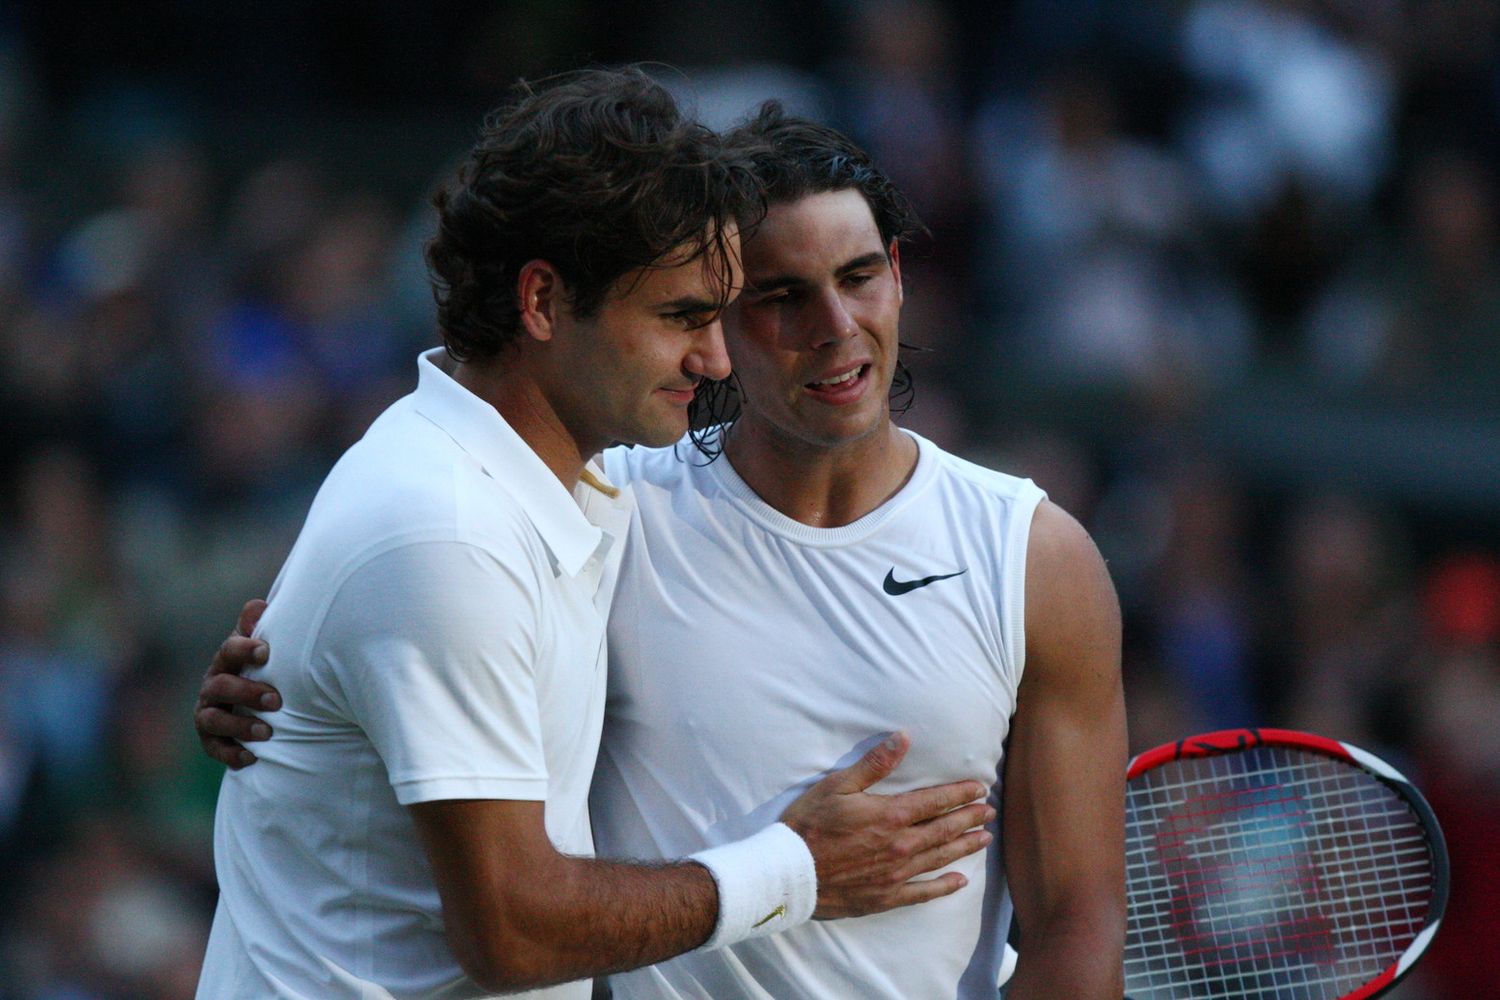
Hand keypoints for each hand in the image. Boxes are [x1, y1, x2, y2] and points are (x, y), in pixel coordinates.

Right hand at [194, 599, 282, 768]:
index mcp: (227, 660)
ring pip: (213, 720)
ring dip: (239, 726)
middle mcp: (213, 686)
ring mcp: (209, 713)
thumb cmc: (263, 668)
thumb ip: (259, 627)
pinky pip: (214, 749)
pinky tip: (252, 758)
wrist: (254, 704)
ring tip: (267, 733)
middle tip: (276, 701)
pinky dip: (231, 754)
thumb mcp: (262, 647)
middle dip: (247, 693)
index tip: (266, 651)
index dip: (244, 649)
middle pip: (220, 686)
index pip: (228, 650)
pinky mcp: (210, 740)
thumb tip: (259, 606)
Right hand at [780, 732, 994, 918]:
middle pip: (944, 830)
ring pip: (940, 858)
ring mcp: (896, 873)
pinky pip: (923, 892)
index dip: (960, 794)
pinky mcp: (886, 896)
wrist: (790, 872)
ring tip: (984, 839)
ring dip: (964, 847)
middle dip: (970, 819)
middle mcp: (901, 845)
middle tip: (989, 813)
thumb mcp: (838, 785)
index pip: (936, 801)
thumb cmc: (810, 824)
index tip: (979, 789)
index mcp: (891, 815)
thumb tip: (903, 738)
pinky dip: (944, 887)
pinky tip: (960, 881)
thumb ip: (875, 763)